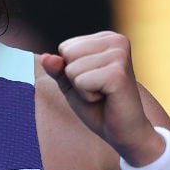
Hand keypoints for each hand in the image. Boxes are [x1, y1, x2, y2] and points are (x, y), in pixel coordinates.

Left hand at [40, 31, 163, 164]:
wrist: (125, 132)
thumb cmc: (99, 106)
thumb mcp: (71, 84)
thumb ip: (57, 69)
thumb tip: (45, 58)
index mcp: (107, 38)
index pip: (65, 48)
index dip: (71, 71)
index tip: (94, 81)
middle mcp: (116, 40)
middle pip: (67, 55)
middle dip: (76, 78)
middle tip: (99, 89)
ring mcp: (119, 55)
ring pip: (71, 69)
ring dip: (82, 89)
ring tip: (103, 94)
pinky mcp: (118, 74)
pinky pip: (80, 82)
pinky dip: (87, 96)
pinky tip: (107, 98)